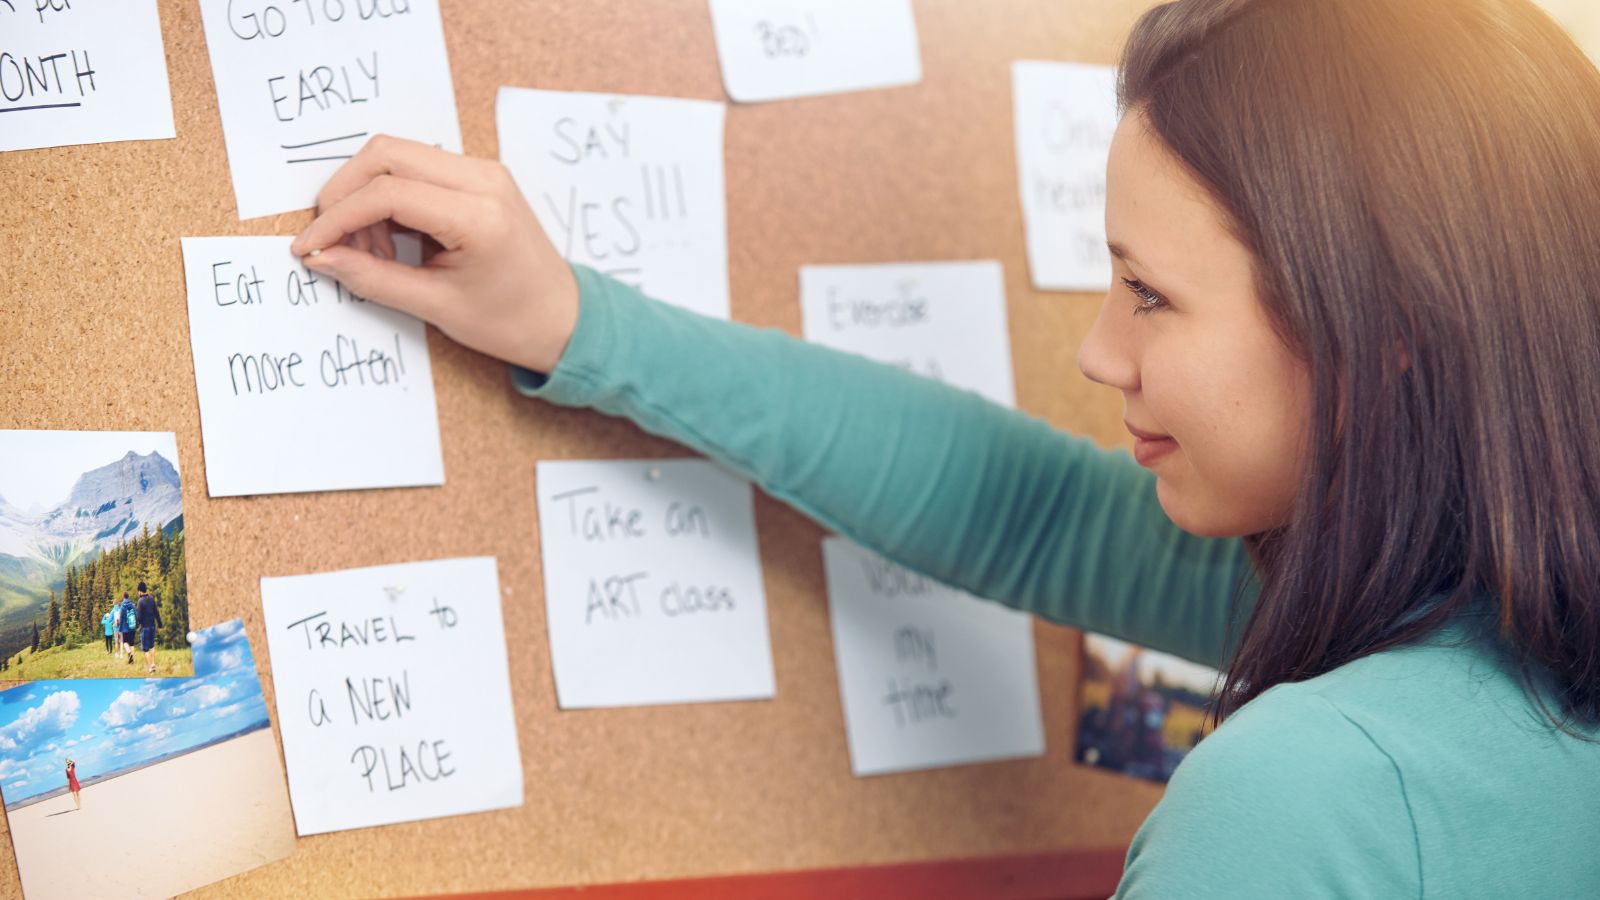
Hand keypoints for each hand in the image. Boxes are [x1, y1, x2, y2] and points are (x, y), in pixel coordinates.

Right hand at [290, 135, 578, 373]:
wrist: (563, 320)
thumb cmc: (511, 321)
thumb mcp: (437, 307)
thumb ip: (373, 279)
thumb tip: (320, 257)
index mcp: (478, 215)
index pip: (387, 192)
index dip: (337, 218)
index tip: (310, 248)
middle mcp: (483, 180)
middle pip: (386, 154)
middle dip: (344, 194)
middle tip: (331, 243)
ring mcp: (483, 173)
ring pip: (397, 156)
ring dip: (366, 197)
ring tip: (370, 254)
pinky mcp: (479, 177)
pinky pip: (417, 168)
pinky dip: (389, 197)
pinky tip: (390, 242)